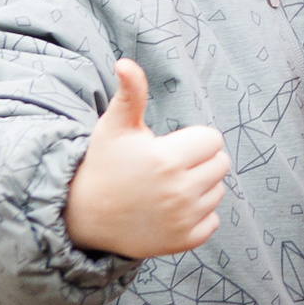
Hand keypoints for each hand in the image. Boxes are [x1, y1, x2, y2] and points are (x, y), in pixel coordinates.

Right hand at [64, 58, 230, 258]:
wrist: (83, 215)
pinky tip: (169, 211)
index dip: (190, 141)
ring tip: (164, 189)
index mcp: (169, 160)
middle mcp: (180, 191)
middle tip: (166, 168)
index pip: (212, 140)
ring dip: (199, 188)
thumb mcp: (114, 127)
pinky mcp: (184, 242)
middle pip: (220, 165)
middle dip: (198, 162)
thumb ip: (131, 94)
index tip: (165, 148)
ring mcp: (183, 219)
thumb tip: (126, 62)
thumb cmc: (104, 164)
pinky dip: (197, 216)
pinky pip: (213, 221)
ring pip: (217, 191)